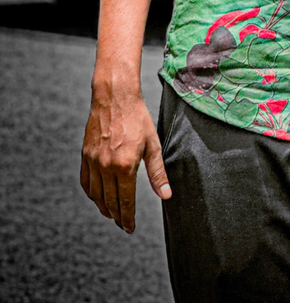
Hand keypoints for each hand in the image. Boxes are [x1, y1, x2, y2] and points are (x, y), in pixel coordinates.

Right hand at [80, 85, 170, 233]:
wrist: (115, 98)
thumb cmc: (137, 118)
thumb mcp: (153, 144)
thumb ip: (158, 172)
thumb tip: (166, 195)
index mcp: (125, 165)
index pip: (125, 201)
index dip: (128, 217)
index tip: (130, 228)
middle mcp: (106, 166)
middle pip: (109, 201)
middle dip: (117, 216)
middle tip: (122, 225)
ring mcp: (93, 161)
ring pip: (96, 195)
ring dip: (103, 208)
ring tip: (112, 214)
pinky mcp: (85, 155)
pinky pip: (86, 182)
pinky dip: (91, 194)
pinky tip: (97, 197)